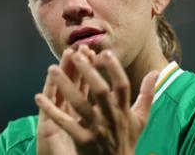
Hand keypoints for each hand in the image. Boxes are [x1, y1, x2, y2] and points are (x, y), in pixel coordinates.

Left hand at [35, 48, 158, 154]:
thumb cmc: (127, 140)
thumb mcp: (141, 119)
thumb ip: (148, 94)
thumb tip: (156, 71)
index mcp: (124, 111)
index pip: (123, 86)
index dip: (115, 70)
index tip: (105, 53)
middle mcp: (112, 119)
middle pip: (101, 92)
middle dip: (88, 72)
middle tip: (76, 54)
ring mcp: (97, 130)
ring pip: (80, 105)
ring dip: (65, 86)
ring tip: (52, 69)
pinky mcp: (83, 141)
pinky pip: (65, 123)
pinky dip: (51, 110)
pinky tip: (38, 98)